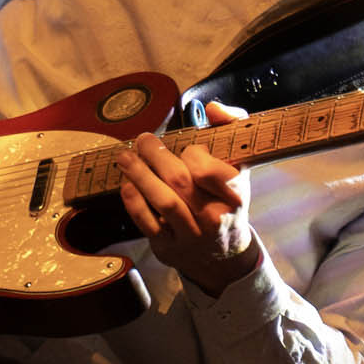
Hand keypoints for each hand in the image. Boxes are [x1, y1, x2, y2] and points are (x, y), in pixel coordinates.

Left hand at [117, 101, 258, 294]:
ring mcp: (190, 236)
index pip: (208, 169)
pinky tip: (127, 183)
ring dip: (140, 174)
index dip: (193, 154)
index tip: (189, 150)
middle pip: (180, 181)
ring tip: (125, 156)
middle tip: (143, 140)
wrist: (223, 256)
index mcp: (234, 196)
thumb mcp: (238, 168)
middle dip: (155, 155)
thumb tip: (213, 108)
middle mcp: (213, 217)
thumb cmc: (226, 202)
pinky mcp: (169, 248)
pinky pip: (147, 222)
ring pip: (163, 201)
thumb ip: (230, 130)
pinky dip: (134, 201)